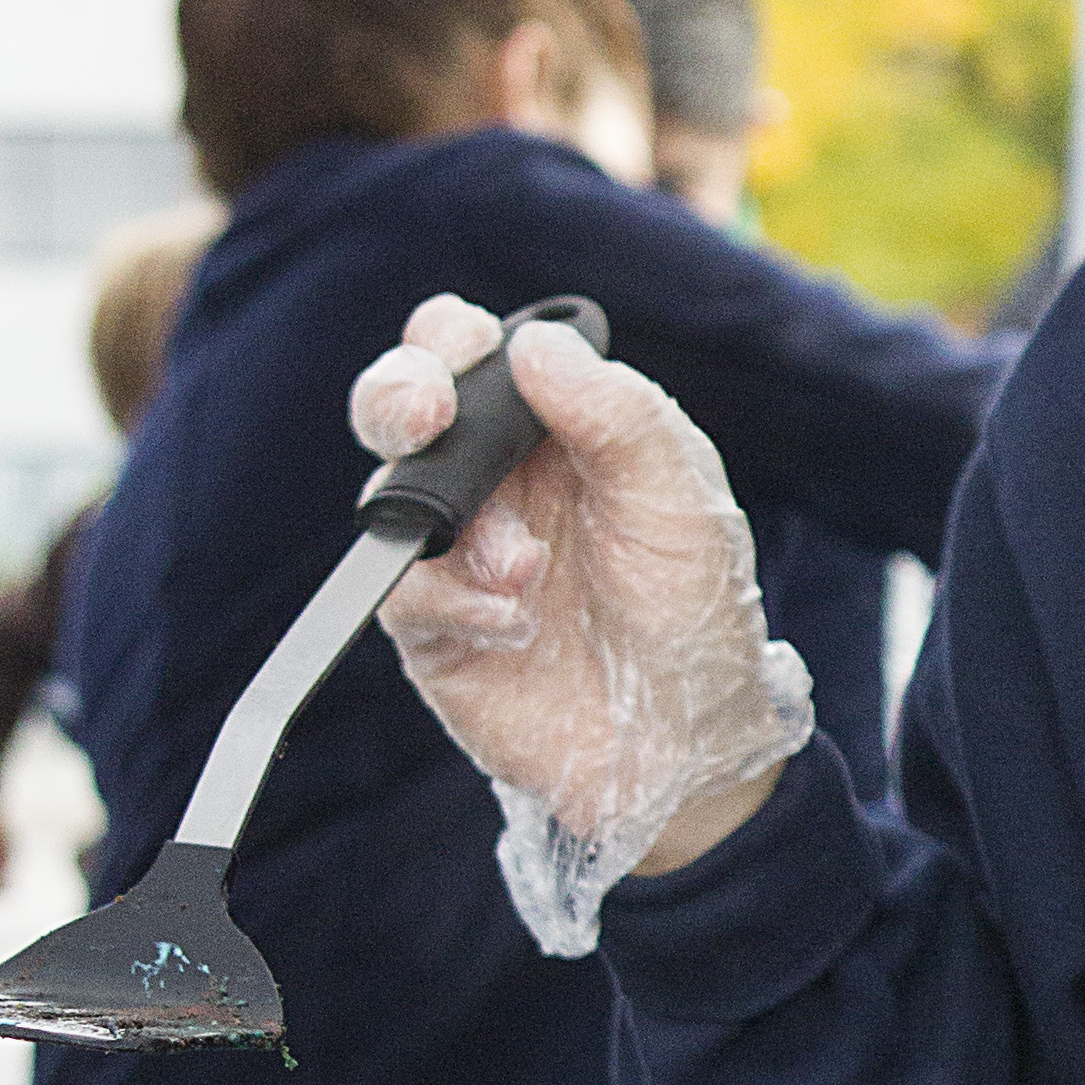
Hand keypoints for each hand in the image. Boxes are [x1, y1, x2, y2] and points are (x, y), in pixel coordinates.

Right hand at [349, 296, 810, 955]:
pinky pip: (398, 586)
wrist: (680, 744)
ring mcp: (456, 549)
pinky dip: (450, 597)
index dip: (452, 340)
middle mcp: (495, 478)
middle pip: (403, 403)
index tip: (463, 354)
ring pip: (390, 490)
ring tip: (526, 571)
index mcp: (555, 428)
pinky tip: (513, 622)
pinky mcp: (431, 623)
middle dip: (397, 394)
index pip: (476, 353)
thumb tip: (536, 343)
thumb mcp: (680, 500)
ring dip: (454, 518)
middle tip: (424, 415)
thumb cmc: (693, 612)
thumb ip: (617, 416)